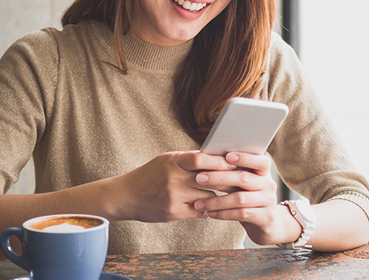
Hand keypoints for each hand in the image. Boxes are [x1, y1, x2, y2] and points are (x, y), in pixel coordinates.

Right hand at [113, 151, 236, 222]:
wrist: (126, 196)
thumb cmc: (150, 175)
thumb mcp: (166, 160)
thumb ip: (189, 159)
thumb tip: (217, 156)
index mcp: (173, 161)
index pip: (202, 159)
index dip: (220, 161)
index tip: (234, 163)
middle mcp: (173, 178)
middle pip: (209, 179)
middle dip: (227, 180)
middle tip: (242, 181)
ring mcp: (173, 196)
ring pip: (208, 197)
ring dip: (220, 197)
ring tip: (232, 195)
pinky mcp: (173, 212)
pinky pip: (200, 212)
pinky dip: (209, 209)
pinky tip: (214, 207)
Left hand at [192, 153, 300, 244]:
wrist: (268, 224)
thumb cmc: (249, 198)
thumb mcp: (244, 184)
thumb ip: (232, 173)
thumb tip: (206, 160)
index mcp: (263, 172)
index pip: (260, 160)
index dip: (245, 158)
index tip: (227, 156)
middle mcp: (268, 184)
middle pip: (244, 178)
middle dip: (219, 177)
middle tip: (199, 178)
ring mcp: (269, 201)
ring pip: (240, 198)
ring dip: (216, 201)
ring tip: (199, 203)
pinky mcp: (265, 218)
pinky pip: (242, 214)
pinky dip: (223, 214)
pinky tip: (210, 213)